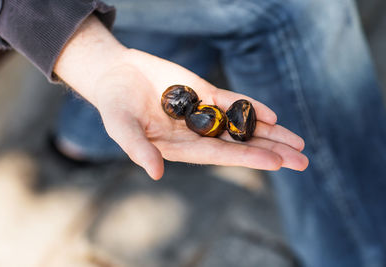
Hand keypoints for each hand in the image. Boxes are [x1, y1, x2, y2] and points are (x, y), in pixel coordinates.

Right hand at [54, 16, 307, 179]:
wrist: (115, 75)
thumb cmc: (114, 105)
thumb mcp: (121, 127)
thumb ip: (139, 149)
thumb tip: (156, 173)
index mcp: (179, 146)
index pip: (219, 155)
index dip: (247, 157)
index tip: (276, 162)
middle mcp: (195, 133)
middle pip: (238, 143)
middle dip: (269, 151)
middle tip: (302, 161)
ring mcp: (201, 112)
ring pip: (240, 124)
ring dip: (269, 132)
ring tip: (299, 142)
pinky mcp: (203, 92)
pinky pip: (231, 100)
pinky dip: (251, 107)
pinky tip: (272, 115)